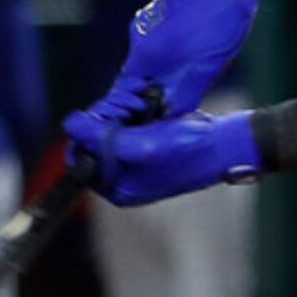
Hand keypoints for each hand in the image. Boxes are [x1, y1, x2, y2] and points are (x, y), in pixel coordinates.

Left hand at [63, 108, 260, 207]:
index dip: (87, 134)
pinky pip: (129, 127)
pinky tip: (149, 107)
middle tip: (129, 107)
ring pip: (110, 132)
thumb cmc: (188, 150)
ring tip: (142, 105)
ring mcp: (139, 164)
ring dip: (120, 113)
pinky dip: (134, 113)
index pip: (80, 160)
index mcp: (119, 190)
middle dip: (105, 120)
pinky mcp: (152, 148)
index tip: (107, 116)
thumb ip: (100, 138)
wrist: (228, 144)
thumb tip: (68, 124)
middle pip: (93, 144)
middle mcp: (125, 180)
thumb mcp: (139, 145)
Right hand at [85, 0, 272, 123]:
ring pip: (152, 54)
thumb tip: (171, 118)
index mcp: (145, 53)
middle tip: (172, 103)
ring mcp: (150, 19)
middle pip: (139, 73)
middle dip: (153, 89)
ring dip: (166, 68)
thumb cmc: (221, 20)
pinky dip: (173, 48)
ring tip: (190, 74)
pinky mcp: (162, 8)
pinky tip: (196, 46)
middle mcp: (140, 35)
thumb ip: (185, 94)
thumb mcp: (207, 68)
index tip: (141, 120)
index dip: (131, 108)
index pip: (125, 90)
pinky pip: (162, 37)